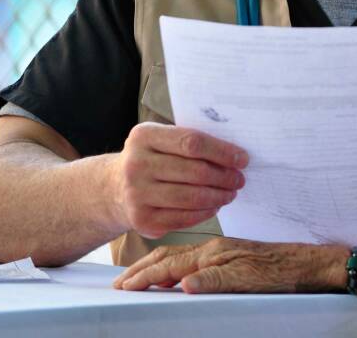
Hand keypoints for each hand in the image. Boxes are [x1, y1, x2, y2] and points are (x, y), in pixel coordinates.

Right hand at [109, 122, 248, 238]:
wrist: (113, 188)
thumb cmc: (151, 159)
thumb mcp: (161, 140)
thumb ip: (190, 141)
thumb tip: (234, 154)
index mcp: (144, 136)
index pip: (192, 142)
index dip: (222, 152)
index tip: (242, 159)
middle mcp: (136, 165)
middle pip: (195, 172)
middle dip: (224, 177)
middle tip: (239, 179)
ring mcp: (137, 194)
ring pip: (191, 197)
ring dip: (218, 196)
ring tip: (230, 193)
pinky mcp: (142, 220)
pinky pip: (184, 218)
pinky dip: (205, 212)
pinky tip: (214, 206)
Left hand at [113, 237, 347, 293]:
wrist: (304, 264)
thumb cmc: (273, 267)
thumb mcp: (236, 269)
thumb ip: (209, 273)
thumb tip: (178, 283)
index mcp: (212, 249)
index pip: (170, 256)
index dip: (143, 268)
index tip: (122, 281)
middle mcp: (215, 250)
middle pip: (169, 258)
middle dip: (139, 273)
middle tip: (117, 286)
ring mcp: (228, 259)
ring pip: (185, 265)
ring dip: (156, 275)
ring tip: (133, 286)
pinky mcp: (245, 271)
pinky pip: (220, 276)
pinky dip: (201, 280)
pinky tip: (186, 286)